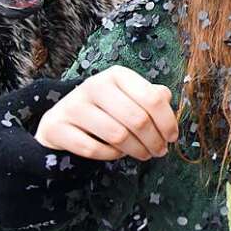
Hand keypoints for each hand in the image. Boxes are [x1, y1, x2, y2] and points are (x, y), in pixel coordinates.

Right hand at [0, 78, 101, 227]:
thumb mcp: (9, 106)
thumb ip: (46, 94)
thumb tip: (85, 81)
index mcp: (10, 154)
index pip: (54, 162)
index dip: (78, 154)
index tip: (90, 143)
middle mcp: (9, 184)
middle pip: (63, 183)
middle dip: (82, 170)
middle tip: (95, 156)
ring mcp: (10, 206)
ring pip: (60, 201)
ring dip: (75, 186)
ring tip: (80, 169)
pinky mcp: (11, 221)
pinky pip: (49, 215)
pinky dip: (62, 201)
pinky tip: (63, 184)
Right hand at [34, 65, 177, 161]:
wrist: (62, 120)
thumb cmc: (105, 109)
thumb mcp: (128, 97)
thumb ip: (151, 97)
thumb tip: (166, 100)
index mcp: (117, 75)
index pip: (152, 98)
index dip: (167, 121)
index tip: (172, 137)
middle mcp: (94, 85)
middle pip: (137, 119)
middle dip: (154, 140)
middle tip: (160, 151)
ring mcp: (73, 105)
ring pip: (117, 135)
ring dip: (136, 150)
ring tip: (143, 154)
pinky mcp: (57, 126)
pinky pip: (93, 149)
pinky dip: (111, 155)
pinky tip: (117, 153)